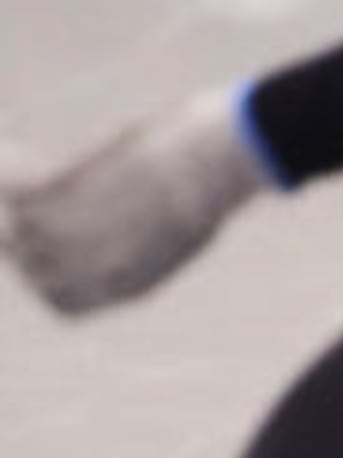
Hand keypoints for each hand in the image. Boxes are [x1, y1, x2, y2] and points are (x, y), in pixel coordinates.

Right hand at [1, 87, 271, 315]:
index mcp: (127, 285)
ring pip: (17, 231)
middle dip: (26, 241)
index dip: (50, 280)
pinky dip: (9, 170)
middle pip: (32, 268)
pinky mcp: (56, 194)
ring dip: (23, 201)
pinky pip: (11, 191)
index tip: (54, 253)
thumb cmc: (207, 186)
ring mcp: (70, 234)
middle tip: (37, 204)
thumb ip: (141, 245)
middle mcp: (90, 269)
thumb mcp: (179, 231)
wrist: (207, 165)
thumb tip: (121, 227)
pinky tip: (17, 153)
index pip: (64, 303)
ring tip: (28, 169)